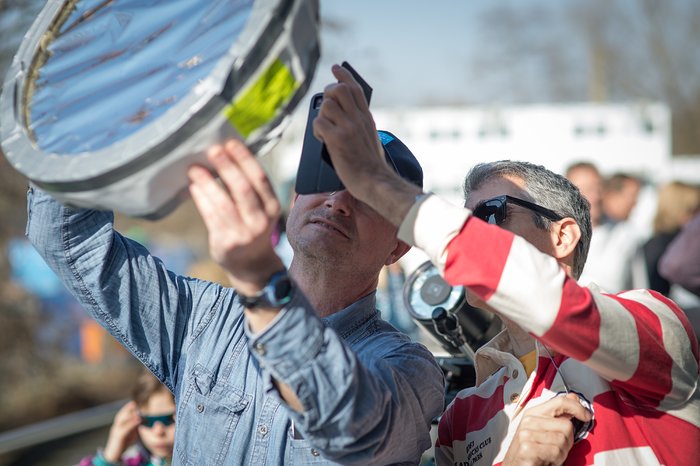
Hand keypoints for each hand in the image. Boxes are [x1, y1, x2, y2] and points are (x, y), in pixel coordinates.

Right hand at [103, 401, 140, 461]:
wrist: (114, 454)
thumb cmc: (123, 442)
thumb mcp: (130, 432)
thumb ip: (134, 425)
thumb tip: (141, 418)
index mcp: (118, 425)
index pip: (121, 414)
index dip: (126, 408)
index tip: (133, 403)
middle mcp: (116, 427)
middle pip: (120, 416)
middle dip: (126, 409)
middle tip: (134, 404)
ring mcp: (116, 432)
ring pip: (121, 421)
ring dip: (129, 416)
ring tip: (137, 412)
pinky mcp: (119, 437)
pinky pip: (124, 429)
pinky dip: (131, 424)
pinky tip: (138, 421)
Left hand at [187, 140, 283, 295]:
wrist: (251, 265)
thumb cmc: (252, 227)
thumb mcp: (259, 209)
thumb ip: (248, 187)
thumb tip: (224, 154)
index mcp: (272, 208)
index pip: (260, 179)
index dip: (245, 159)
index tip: (230, 143)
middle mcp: (260, 221)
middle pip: (243, 189)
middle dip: (227, 167)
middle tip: (212, 150)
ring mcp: (243, 234)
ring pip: (223, 203)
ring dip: (207, 182)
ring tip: (195, 168)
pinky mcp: (225, 243)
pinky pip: (210, 216)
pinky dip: (201, 199)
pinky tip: (194, 187)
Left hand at [313, 65, 421, 225]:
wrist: (375, 181)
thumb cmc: (370, 165)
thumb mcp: (370, 137)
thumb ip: (359, 124)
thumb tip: (340, 114)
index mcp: (367, 118)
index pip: (355, 89)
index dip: (343, 76)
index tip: (336, 68)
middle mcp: (358, 119)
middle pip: (339, 90)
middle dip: (327, 95)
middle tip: (325, 107)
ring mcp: (348, 128)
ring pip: (326, 106)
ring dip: (321, 116)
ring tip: (325, 130)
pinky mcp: (337, 140)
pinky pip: (319, 123)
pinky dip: (317, 131)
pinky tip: (322, 139)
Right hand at [502, 393, 591, 465]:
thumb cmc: (533, 451)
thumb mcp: (546, 430)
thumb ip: (559, 415)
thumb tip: (574, 398)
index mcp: (533, 413)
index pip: (560, 401)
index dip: (577, 407)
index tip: (586, 416)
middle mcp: (528, 420)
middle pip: (567, 425)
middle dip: (568, 441)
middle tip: (557, 449)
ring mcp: (526, 434)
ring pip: (563, 440)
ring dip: (561, 453)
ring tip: (550, 455)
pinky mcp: (527, 448)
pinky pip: (555, 452)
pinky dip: (555, 460)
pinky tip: (546, 461)